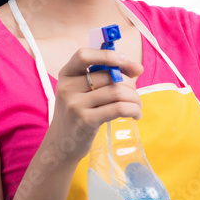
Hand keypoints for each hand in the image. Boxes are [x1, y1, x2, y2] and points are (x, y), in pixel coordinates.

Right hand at [45, 48, 143, 163]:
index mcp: (66, 74)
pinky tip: (135, 114)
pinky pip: (118, 108)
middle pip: (109, 76)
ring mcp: (75, 105)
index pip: (83, 55)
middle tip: (135, 95)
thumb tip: (138, 68)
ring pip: (116, 92)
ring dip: (134, 98)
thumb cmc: (77, 114)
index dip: (106, 55)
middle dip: (130, 84)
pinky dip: (133, 110)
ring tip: (137, 106)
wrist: (61, 144)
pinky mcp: (86, 121)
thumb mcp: (82, 92)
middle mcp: (67, 87)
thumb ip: (106, 76)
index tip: (125, 60)